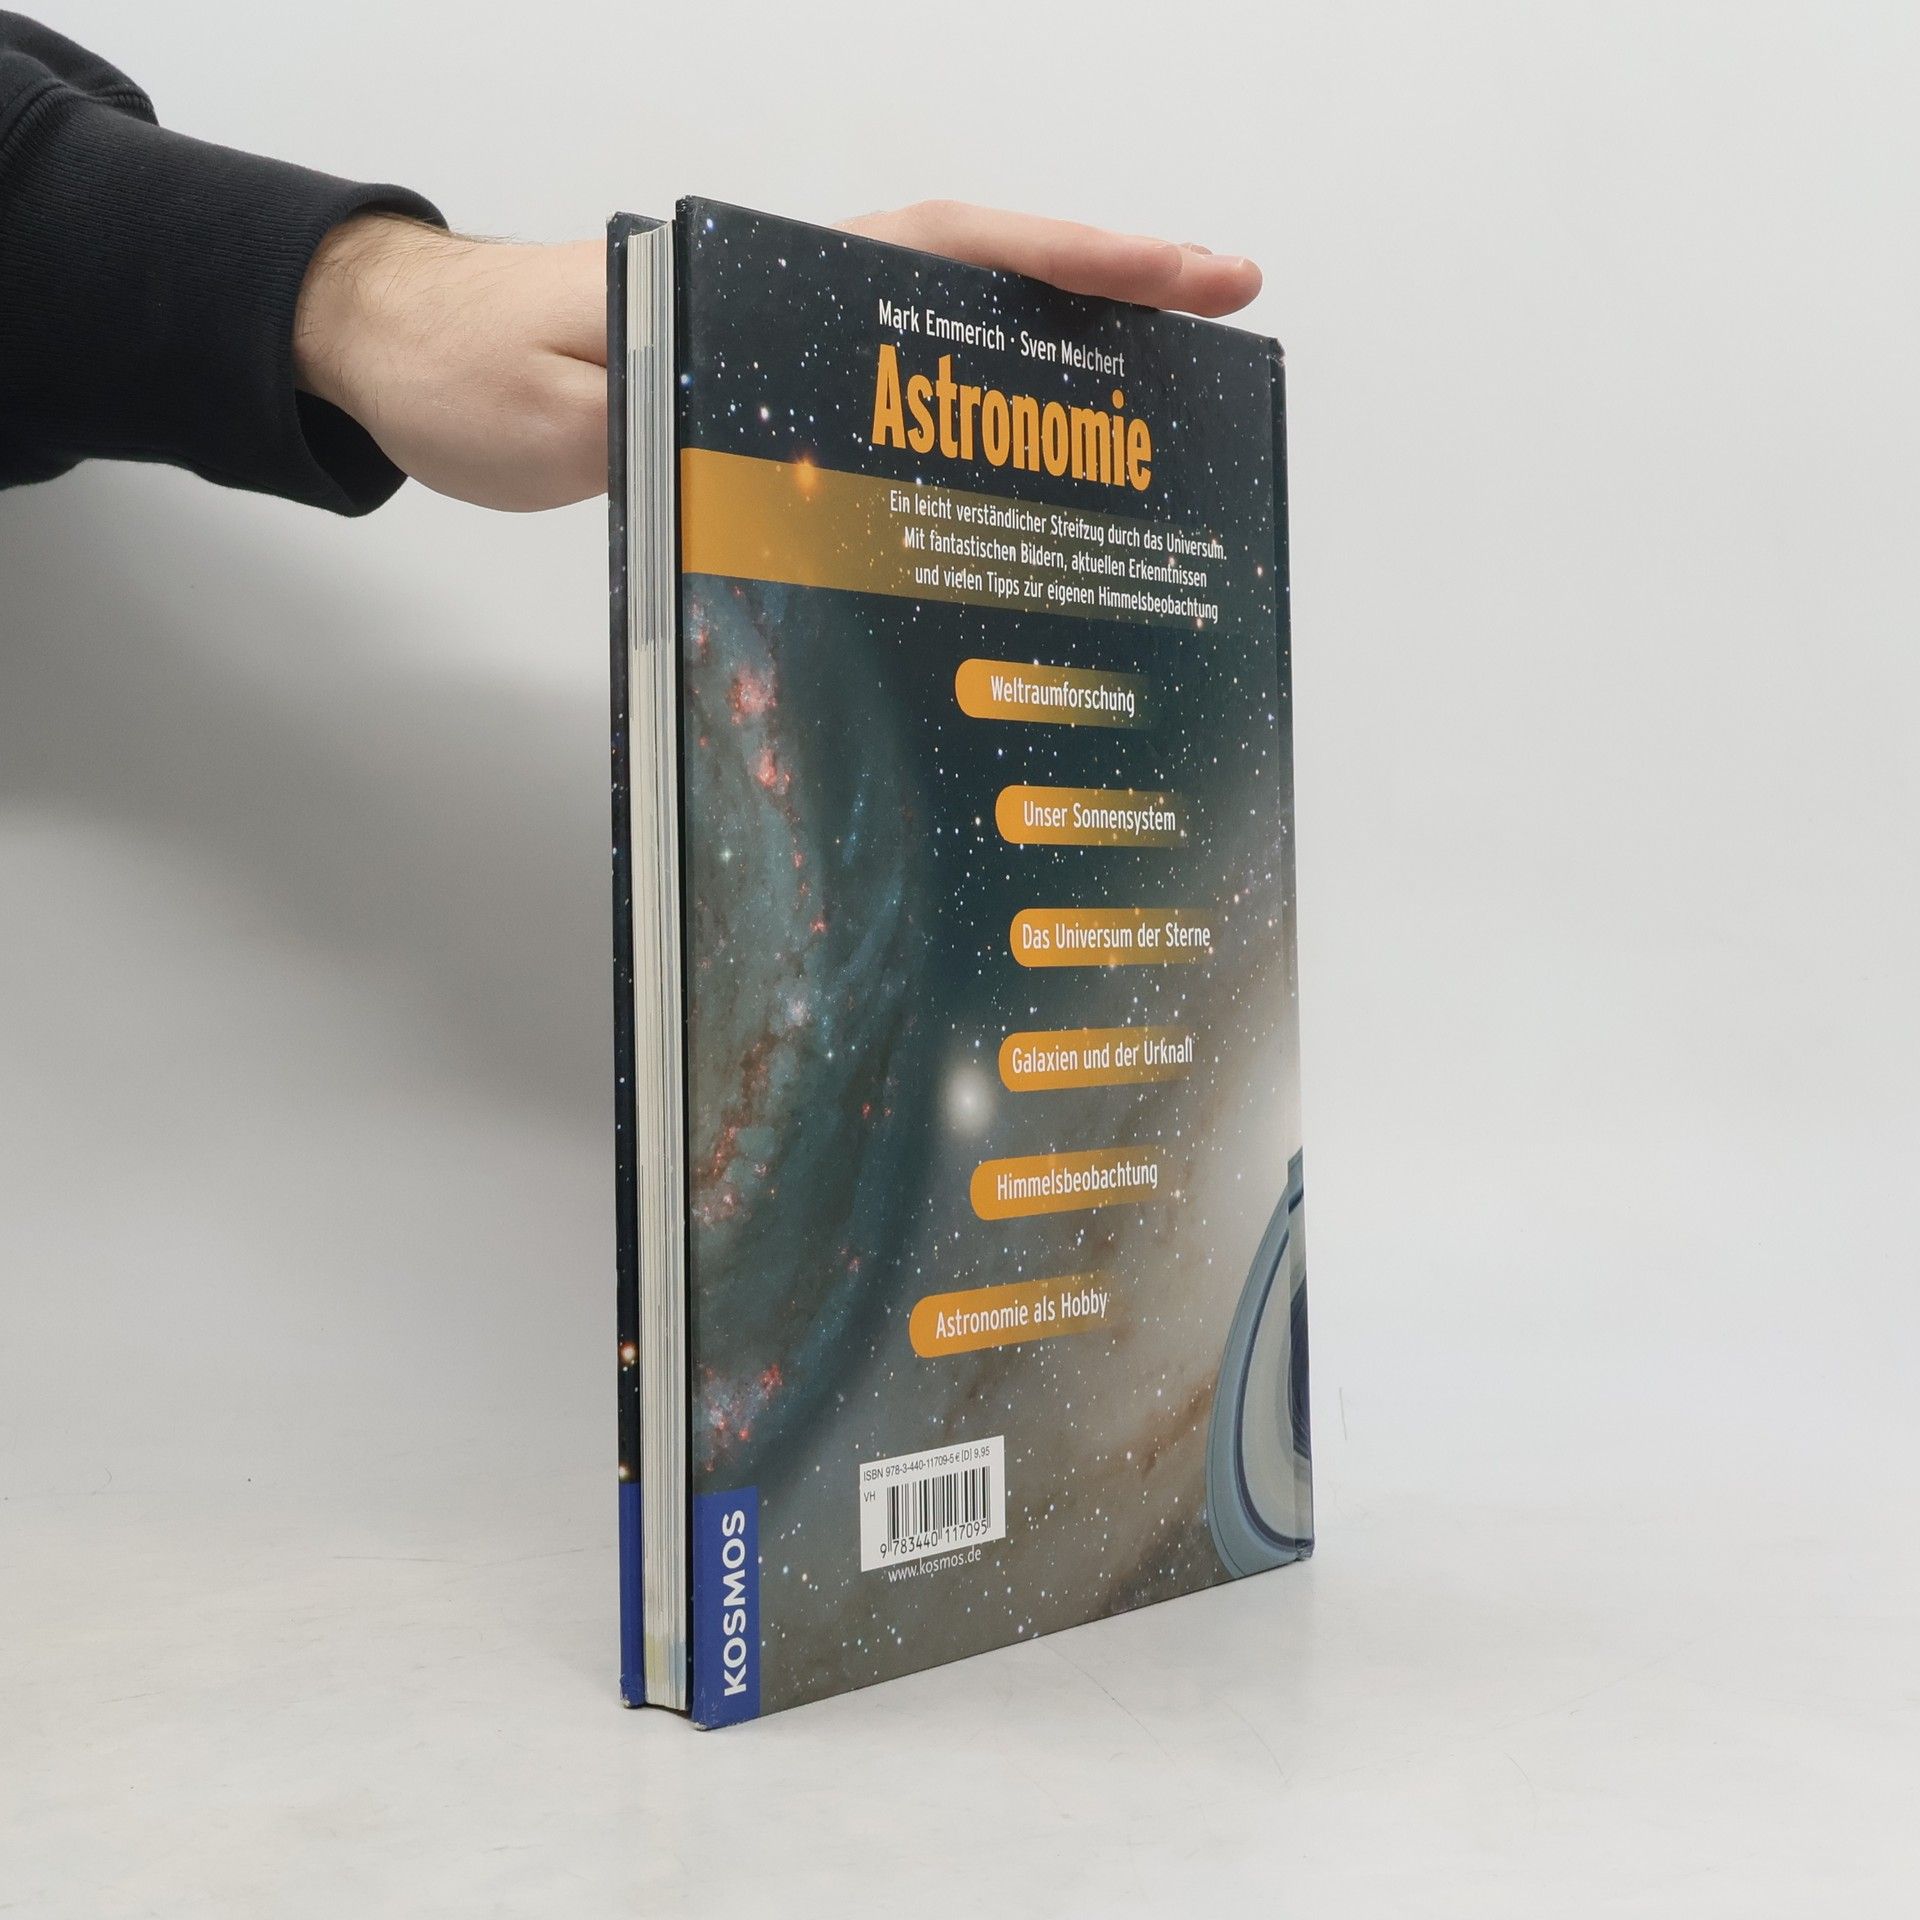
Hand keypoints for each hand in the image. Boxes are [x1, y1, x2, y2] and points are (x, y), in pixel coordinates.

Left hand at [294, 203, 1263, 513]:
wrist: (396, 351)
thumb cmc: (465, 369)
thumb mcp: (560, 407)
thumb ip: (667, 413)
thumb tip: (782, 435)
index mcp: (755, 275)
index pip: (942, 248)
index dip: (1067, 256)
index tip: (1177, 268)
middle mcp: (784, 291)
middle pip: (977, 274)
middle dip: (1106, 286)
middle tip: (1224, 307)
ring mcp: (780, 335)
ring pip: (947, 326)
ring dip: (1056, 339)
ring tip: (1165, 380)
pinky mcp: (760, 383)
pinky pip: (895, 383)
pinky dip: (974, 394)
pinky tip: (1024, 437)